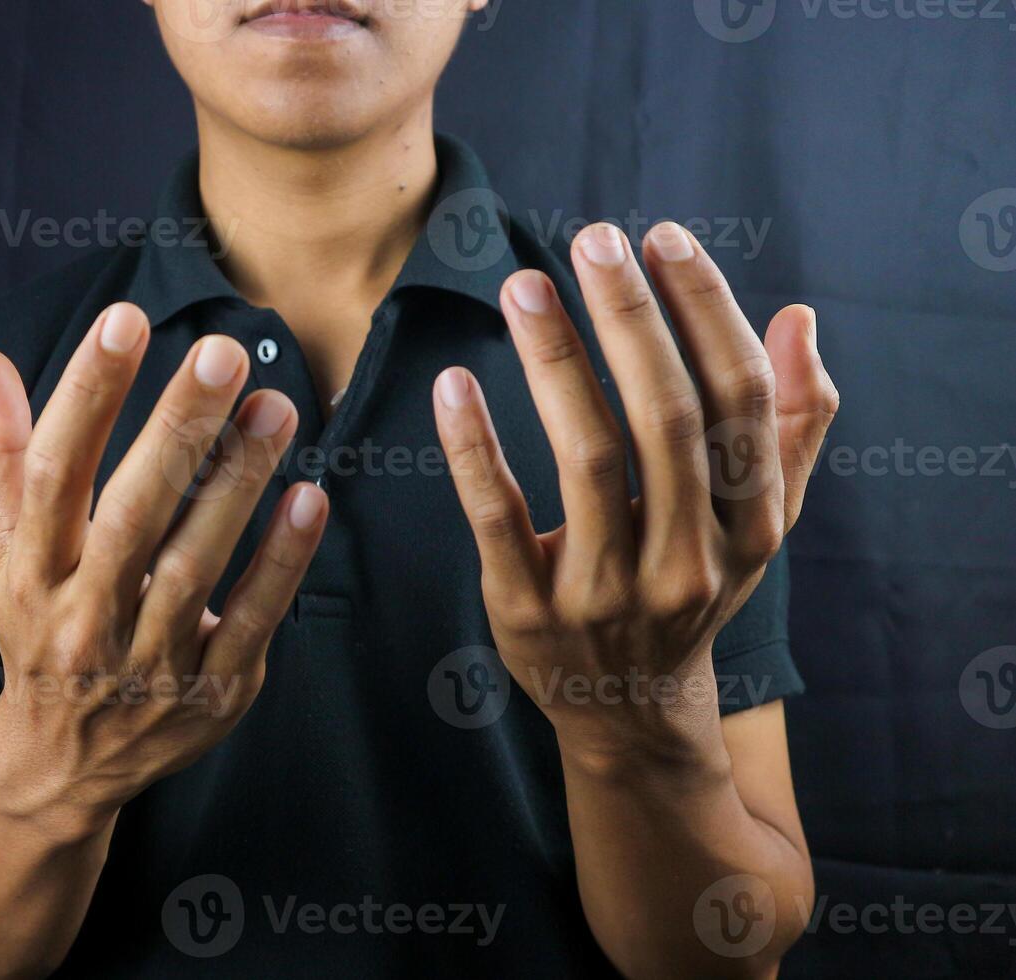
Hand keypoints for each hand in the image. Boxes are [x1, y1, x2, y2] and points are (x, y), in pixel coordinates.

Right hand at [0, 302, 327, 834]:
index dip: (85, 395)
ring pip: (196, 564)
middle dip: (177, 429)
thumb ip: (0, 456)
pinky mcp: (211, 693)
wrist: (60, 769)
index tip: (123, 321)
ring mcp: (150, 663)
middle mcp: (83, 620)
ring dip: (239, 481)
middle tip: (224, 351)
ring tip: (276, 405)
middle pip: (130, 514)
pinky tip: (309, 497)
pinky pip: (252, 622)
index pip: (52, 474)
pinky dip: (282, 562)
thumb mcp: (2, 553)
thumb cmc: (36, 633)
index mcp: (29, 576)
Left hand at [432, 222, 838, 757]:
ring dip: (556, 363)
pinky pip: (497, 517)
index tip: (663, 239)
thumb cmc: (690, 586)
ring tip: (524, 286)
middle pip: (667, 419)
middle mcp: (687, 561)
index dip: (705, 312)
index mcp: (750, 527)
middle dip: (631, 320)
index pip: (740, 402)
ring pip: (588, 459)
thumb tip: (797, 317)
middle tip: (591, 237)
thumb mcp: (754, 523)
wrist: (630, 711)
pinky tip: (455, 383)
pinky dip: (476, 447)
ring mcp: (605, 592)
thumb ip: (787, 425)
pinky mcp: (527, 610)